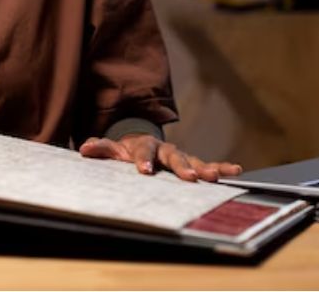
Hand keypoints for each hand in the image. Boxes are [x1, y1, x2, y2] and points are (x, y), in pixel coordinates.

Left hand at [79, 133, 242, 180]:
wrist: (139, 141)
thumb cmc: (125, 150)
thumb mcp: (112, 148)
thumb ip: (100, 147)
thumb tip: (84, 148)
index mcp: (143, 145)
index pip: (144, 152)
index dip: (144, 160)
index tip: (145, 171)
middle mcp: (164, 149)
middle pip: (173, 156)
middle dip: (181, 166)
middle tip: (190, 177)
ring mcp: (179, 156)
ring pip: (193, 160)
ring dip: (205, 167)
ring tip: (216, 175)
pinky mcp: (190, 163)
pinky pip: (207, 165)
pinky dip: (220, 167)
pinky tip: (235, 170)